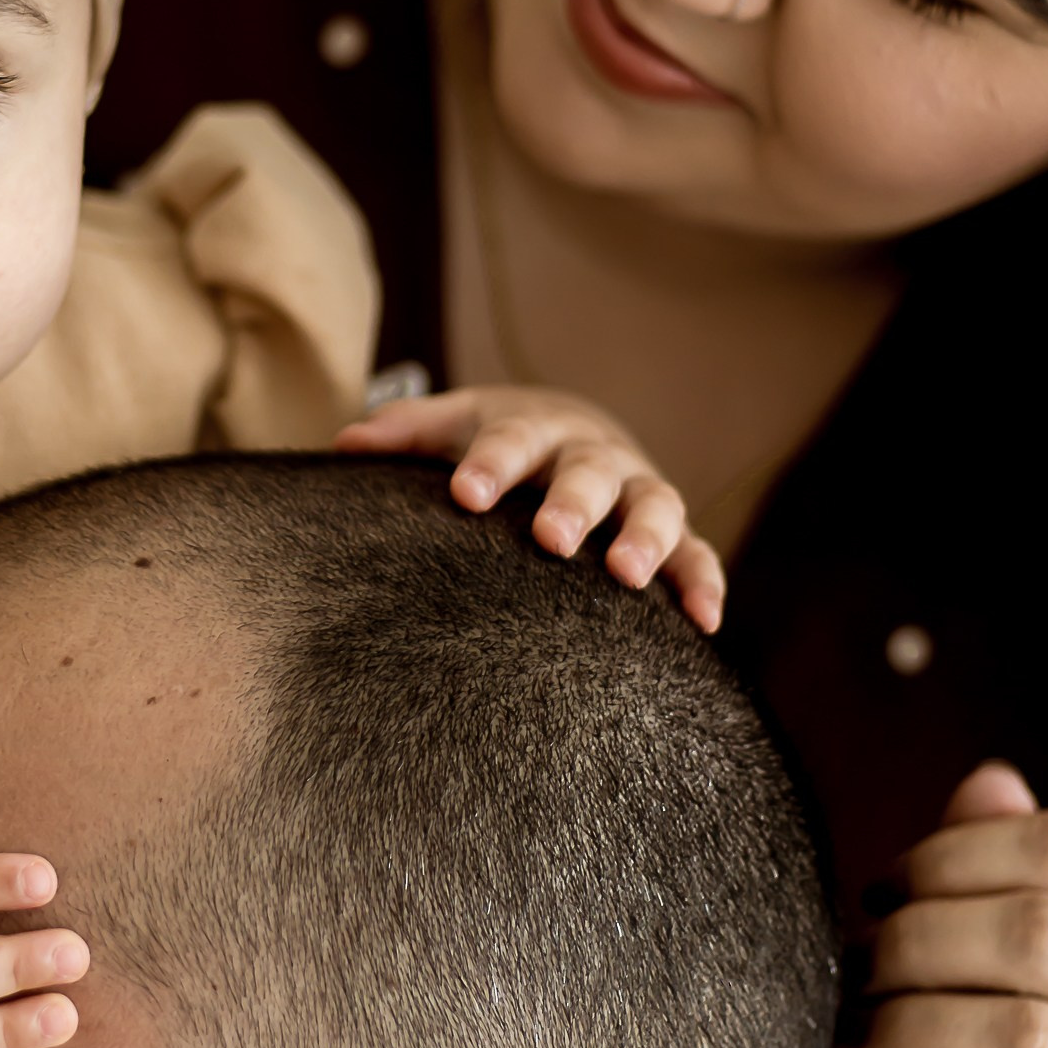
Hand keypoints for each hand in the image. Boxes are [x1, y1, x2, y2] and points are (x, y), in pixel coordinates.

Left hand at [337, 387, 723, 628]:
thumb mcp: (455, 424)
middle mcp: (594, 456)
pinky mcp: (673, 532)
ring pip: (654, 507)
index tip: (465, 493)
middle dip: (572, 503)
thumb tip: (343, 445)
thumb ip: (406, 433)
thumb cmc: (501, 439)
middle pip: (589, 473)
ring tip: (628, 577)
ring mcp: (640, 492)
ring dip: (646, 539)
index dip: (490, 464)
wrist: (575, 428)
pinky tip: (704, 623)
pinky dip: (704, 584)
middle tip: (550, 538)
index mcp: (536, 427)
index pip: (510, 441)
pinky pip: (699, 555)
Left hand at [843, 762, 1047, 1047]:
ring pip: (1032, 1037)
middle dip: (919, 941)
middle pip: (1045, 934)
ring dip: (916, 1027)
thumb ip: (988, 885)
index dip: (950, 856)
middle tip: (857, 975)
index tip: (877, 896)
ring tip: (868, 1042)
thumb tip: (990, 778)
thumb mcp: (977, 989)